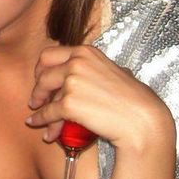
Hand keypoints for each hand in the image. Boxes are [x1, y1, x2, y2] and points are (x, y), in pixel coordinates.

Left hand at [26, 45, 173, 154]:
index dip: (41, 69)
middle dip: (37, 88)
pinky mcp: (69, 103)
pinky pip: (48, 112)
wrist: (141, 120)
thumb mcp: (115, 71)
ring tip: (36, 118)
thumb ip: (96, 68)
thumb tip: (86, 74)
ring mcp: (71, 82)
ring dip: (39, 109)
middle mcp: (76, 63)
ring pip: (44, 95)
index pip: (50, 54)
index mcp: (86, 52)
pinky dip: (41, 120)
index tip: (40, 79)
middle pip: (42, 74)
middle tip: (36, 99)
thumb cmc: (134, 99)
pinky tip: (39, 126)